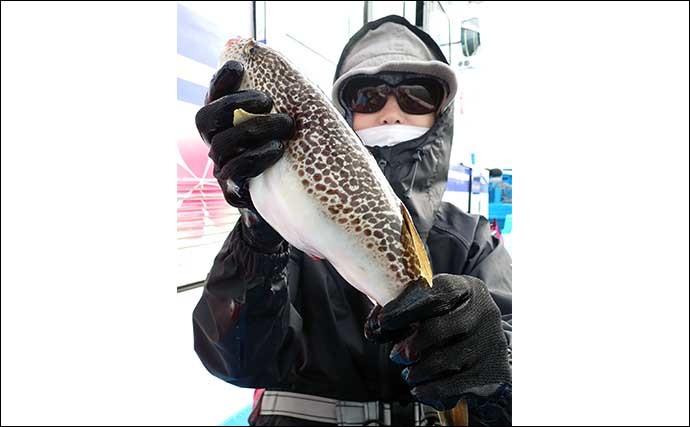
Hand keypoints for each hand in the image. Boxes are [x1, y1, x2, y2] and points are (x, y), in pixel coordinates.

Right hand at [196, 60, 293, 251]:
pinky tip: (278, 149)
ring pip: (221, 145)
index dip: (219, 81)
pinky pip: (235, 173)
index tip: (238, 67)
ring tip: (285, 124)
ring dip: (253, 129)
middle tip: (266, 100)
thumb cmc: (293, 158)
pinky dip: (256, 157)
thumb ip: (283, 103)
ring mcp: (223, 170)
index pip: (212, 98)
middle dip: (233, 104)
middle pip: (204, 119)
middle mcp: (218, 145)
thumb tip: (290, 73)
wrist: (294, 208)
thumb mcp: (287, 128)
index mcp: (227, 125)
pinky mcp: (233, 193)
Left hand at [364, 274, 510, 410]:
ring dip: (418, 370)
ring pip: (446, 360)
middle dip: (410, 345)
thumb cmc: (453, 320)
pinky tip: (420, 388)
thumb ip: (406, 310)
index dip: (404, 309)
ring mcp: (491, 342)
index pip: (434, 295)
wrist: (488, 344)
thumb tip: (374, 327)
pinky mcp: (493, 371)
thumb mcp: (436, 306)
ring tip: (408, 373)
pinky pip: (456, 384)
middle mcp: (484, 312)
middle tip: (396, 355)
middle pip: (439, 328)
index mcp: (467, 289)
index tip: (383, 322)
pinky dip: (432, 389)